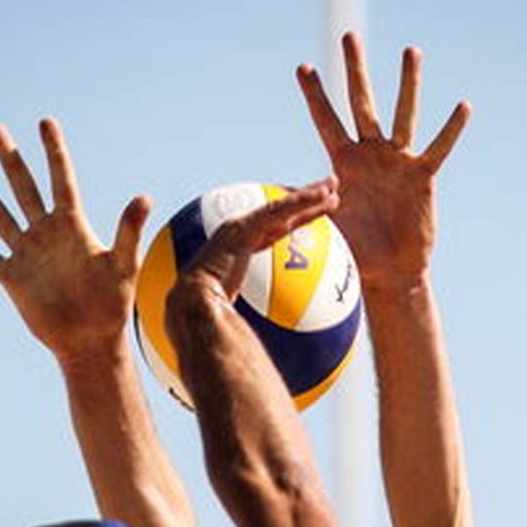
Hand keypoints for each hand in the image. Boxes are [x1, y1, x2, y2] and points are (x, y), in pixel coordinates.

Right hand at [0, 119, 149, 365]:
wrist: (90, 340)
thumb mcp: (123, 265)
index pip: (61, 179)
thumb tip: (144, 198)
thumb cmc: (112, 304)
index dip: (53, 152)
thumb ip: (129, 231)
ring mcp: (28, 253)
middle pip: (24, 186)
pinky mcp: (13, 278)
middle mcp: (47, 233)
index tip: (45, 122)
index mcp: (72, 226)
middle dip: (8, 157)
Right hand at [175, 178, 338, 301]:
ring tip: (332, 185)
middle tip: (329, 190)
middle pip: (280, 212)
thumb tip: (263, 341)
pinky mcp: (243, 227)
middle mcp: (240, 233)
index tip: (314, 215)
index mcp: (239, 249)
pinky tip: (323, 195)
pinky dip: (302, 201)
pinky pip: (279, 210)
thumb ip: (249, 314)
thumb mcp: (237, 312)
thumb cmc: (209, 317)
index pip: (273, 230)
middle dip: (305, 200)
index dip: (295, 220)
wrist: (193, 306)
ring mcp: (240, 227)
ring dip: (309, 195)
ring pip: (282, 205)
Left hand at [296, 32, 470, 290]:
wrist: (389, 270)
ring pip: (402, 115)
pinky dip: (451, 129)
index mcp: (345, 162)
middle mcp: (372, 153)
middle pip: (362, 103)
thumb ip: (307, 204)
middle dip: (355, 70)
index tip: (302, 67)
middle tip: (350, 37)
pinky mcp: (422, 176)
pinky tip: (463, 105)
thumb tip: (276, 196)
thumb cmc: (357, 247)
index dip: (315, 96)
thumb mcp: (327, 222)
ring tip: (410, 51)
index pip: (326, 121)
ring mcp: (399, 161)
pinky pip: (438, 149)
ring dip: (407, 83)